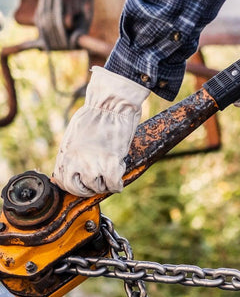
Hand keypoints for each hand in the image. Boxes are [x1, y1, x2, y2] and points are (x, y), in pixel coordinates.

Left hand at [52, 67, 149, 196]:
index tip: (82, 184)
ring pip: (98, 188)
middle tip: (98, 184)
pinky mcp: (111, 163)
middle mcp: (76, 162)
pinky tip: (119, 177)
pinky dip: (118, 184)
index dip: (73, 186)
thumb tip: (72, 165)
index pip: (63, 181)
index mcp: (66, 154)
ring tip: (111, 173)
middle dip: (89, 190)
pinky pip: (114, 185)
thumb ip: (72, 152)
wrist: (110, 107)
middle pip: (79, 189)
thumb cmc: (95, 116)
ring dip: (105, 184)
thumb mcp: (74, 135)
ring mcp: (93, 164)